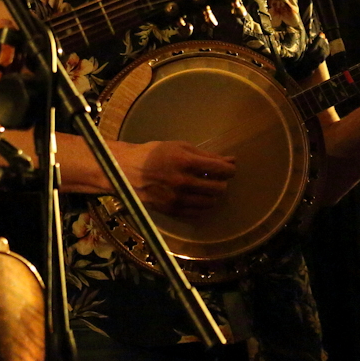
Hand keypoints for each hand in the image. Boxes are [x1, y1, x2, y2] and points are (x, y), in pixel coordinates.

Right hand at [116, 140, 235, 218]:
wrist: (128, 171)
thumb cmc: (156, 154)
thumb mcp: (181, 147)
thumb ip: (207, 156)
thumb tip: (231, 161)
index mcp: (186, 162)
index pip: (222, 170)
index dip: (230, 169)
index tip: (229, 168)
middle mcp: (183, 183)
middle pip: (219, 188)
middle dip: (222, 182)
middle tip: (215, 177)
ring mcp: (178, 199)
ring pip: (211, 202)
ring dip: (212, 195)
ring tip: (205, 187)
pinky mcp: (172, 211)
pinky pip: (198, 212)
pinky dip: (202, 205)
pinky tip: (196, 196)